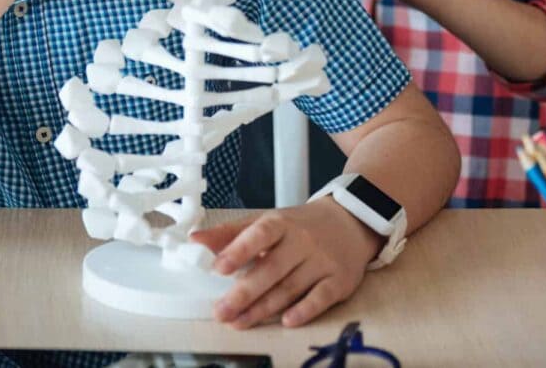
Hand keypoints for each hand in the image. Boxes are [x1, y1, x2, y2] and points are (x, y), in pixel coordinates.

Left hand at [190, 199, 378, 329]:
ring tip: (239, 323)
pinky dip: (304, 310)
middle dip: (244, 293)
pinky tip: (287, 321)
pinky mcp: (340, 280)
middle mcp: (302, 240)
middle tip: (221, 312)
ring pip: (290, 287)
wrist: (350, 222)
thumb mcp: (267, 221)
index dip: (239, 250)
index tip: (218, 267)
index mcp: (281, 223)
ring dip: (263, 308)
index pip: (259, 234)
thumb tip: (194, 240)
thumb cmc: (300, 226)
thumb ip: (231, 233)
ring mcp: (322, 260)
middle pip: (271, 268)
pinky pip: (321, 297)